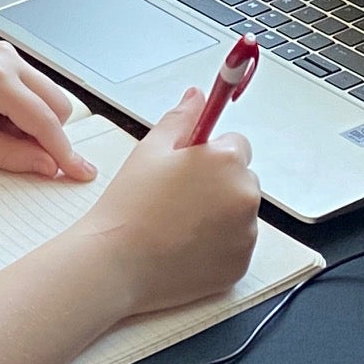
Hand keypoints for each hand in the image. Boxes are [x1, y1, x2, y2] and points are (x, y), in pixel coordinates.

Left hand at [0, 43, 95, 181]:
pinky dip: (21, 110)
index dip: (65, 153)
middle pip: (59, 105)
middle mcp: (8, 59)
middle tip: (13, 153)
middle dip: (47, 135)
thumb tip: (49, 167)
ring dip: (33, 122)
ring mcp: (5, 54)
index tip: (81, 174)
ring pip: (47, 96)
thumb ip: (12, 155)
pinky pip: (29, 88)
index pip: (47, 122)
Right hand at [70, 88, 260, 315]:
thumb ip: (181, 118)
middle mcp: (245, 196)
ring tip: (177, 225)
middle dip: (217, 184)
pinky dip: (218, 246)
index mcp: (227, 160)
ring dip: (219, 215)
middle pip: (241, 179)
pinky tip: (185, 247)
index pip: (236, 145)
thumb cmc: (129, 208)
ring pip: (238, 214)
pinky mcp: (240, 265)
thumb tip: (197, 97)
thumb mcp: (150, 150)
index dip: (208, 156)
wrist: (117, 265)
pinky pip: (236, 246)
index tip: (187, 170)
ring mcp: (246, 234)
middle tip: (176, 199)